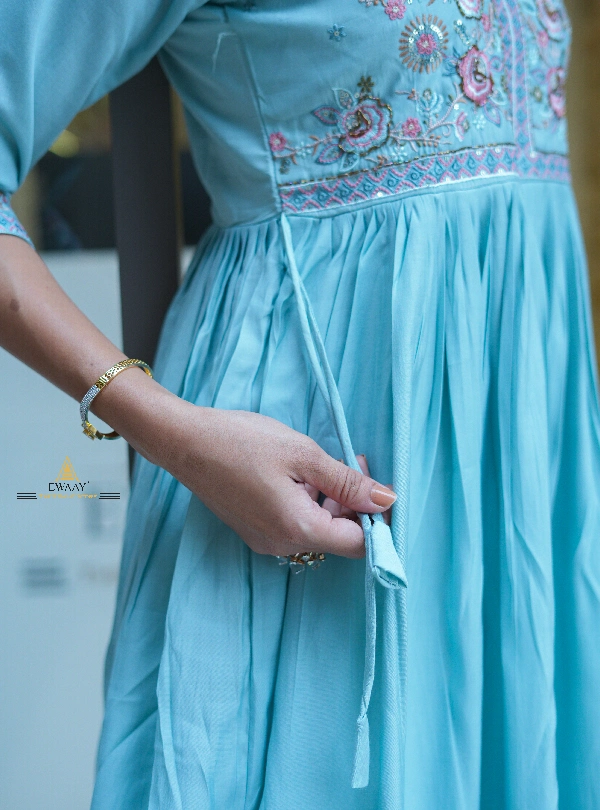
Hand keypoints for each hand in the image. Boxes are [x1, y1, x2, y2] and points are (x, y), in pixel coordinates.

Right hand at [129, 398, 395, 559]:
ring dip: (332, 501)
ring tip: (328, 463)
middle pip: (339, 538)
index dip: (379, 521)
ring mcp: (266, 540)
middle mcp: (282, 545)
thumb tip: (387, 500)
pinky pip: (296, 525)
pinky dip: (309, 503)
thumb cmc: (243, 442)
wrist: (186, 442)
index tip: (381, 489)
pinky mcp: (255, 531)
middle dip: (355, 504)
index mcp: (298, 529)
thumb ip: (347, 482)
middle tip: (355, 462)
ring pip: (318, 530)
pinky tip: (305, 474)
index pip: (359, 545)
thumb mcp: (303, 455)